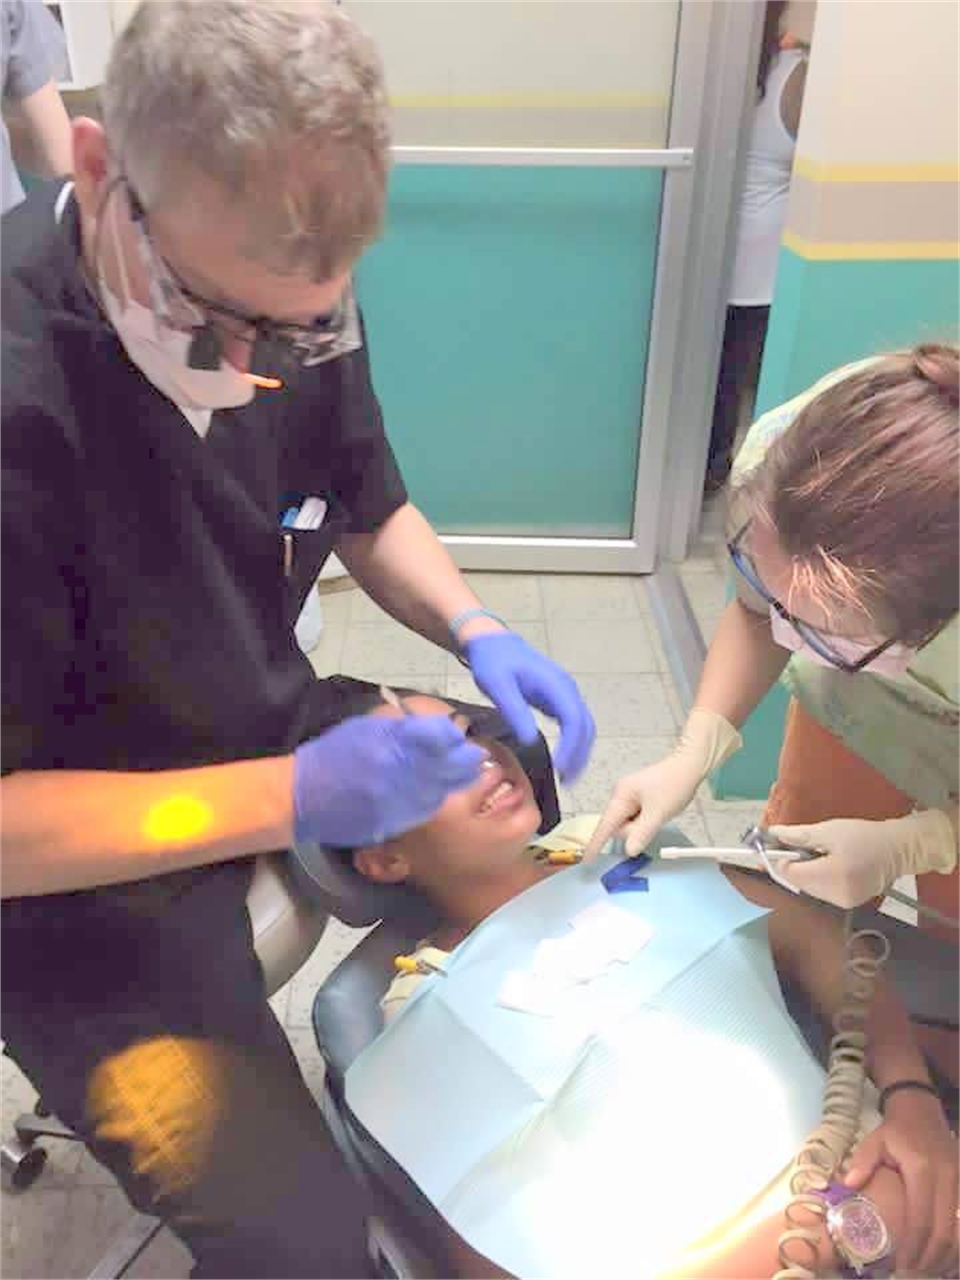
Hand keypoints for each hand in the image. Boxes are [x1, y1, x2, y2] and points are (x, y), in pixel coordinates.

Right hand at [292, 714, 485, 846]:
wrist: (302, 797)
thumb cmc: (335, 754)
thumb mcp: (368, 728)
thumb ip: (406, 728)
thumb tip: (444, 727)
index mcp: (390, 741)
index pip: (441, 737)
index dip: (456, 737)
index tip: (461, 735)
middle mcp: (398, 770)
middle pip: (450, 766)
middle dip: (465, 760)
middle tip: (473, 755)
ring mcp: (397, 800)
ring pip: (442, 790)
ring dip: (454, 781)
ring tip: (461, 773)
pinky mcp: (393, 823)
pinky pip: (425, 810)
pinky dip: (435, 799)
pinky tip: (436, 793)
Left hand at [463, 632, 594, 783]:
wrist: (493, 642)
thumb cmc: (493, 662)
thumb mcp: (497, 686)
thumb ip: (514, 711)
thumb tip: (530, 741)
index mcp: (555, 685)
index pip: (574, 719)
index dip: (571, 746)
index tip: (560, 769)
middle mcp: (567, 689)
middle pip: (585, 726)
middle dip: (580, 755)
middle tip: (567, 782)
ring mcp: (565, 693)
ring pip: (583, 726)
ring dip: (580, 752)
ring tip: (567, 776)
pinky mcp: (558, 698)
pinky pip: (574, 723)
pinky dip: (574, 743)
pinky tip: (564, 759)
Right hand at [583, 707, 740, 859]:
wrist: (689, 765)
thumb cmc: (674, 785)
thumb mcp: (658, 813)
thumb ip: (642, 833)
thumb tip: (629, 850)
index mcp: (621, 796)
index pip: (605, 825)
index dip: (596, 843)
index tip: (587, 860)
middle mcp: (621, 795)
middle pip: (618, 825)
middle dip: (633, 831)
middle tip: (654, 821)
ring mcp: (630, 796)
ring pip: (628, 823)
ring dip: (641, 826)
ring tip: (659, 813)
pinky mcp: (639, 797)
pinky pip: (636, 817)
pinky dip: (645, 821)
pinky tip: (657, 812)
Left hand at [774, 809, 956, 907]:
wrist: (897, 849)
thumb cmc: (864, 835)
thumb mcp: (829, 830)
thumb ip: (799, 835)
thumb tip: (772, 834)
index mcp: (832, 875)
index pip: (791, 873)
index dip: (775, 861)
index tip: (764, 848)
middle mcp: (836, 895)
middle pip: (798, 882)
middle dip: (788, 865)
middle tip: (785, 846)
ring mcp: (843, 902)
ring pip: (807, 888)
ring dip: (801, 872)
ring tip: (809, 853)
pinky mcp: (848, 903)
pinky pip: (820, 892)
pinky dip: (814, 878)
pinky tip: (821, 864)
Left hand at [844, 1091, 957, 1276]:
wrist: (921, 1110)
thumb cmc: (895, 1130)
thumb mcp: (873, 1141)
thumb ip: (862, 1163)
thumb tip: (848, 1186)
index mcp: (922, 1170)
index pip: (921, 1218)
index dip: (914, 1247)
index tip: (903, 1266)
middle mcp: (947, 1179)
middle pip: (944, 1231)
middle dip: (930, 1258)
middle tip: (915, 1274)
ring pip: (959, 1229)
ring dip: (946, 1254)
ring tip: (928, 1269)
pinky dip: (956, 1242)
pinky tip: (946, 1255)